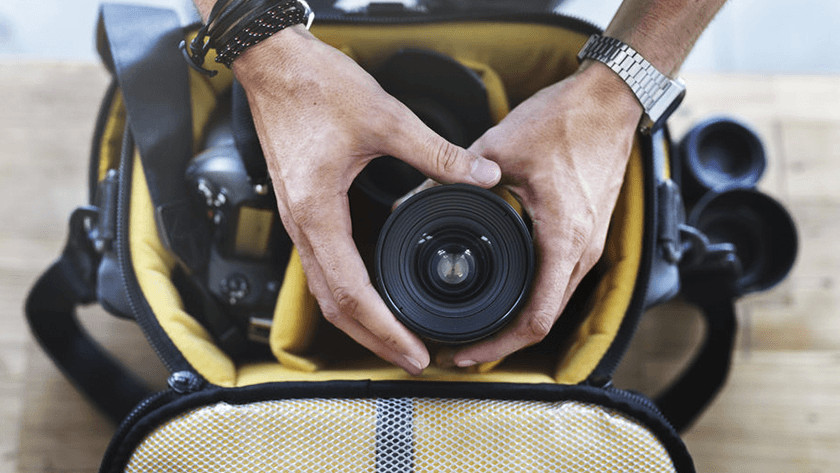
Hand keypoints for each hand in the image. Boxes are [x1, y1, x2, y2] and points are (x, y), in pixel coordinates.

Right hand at [232, 26, 500, 374]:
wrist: (272, 65)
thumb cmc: (312, 87)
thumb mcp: (384, 119)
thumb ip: (437, 152)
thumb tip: (481, 176)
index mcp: (319, 213)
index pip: (352, 293)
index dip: (385, 329)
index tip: (414, 351)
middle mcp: (302, 226)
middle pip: (334, 306)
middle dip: (374, 339)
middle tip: (412, 359)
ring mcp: (299, 220)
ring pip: (325, 291)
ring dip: (360, 320)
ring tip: (397, 337)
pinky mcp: (303, 210)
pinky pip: (323, 267)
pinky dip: (350, 293)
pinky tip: (375, 294)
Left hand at [441, 61, 642, 367]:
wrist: (610, 101)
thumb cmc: (567, 121)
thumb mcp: (499, 149)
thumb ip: (452, 177)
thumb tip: (410, 199)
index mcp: (564, 239)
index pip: (536, 319)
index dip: (498, 345)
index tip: (467, 352)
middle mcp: (583, 250)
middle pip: (544, 320)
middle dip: (503, 339)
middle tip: (464, 345)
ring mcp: (590, 243)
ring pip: (554, 301)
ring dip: (519, 319)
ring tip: (481, 323)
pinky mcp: (588, 232)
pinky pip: (561, 278)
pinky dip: (534, 294)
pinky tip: (508, 288)